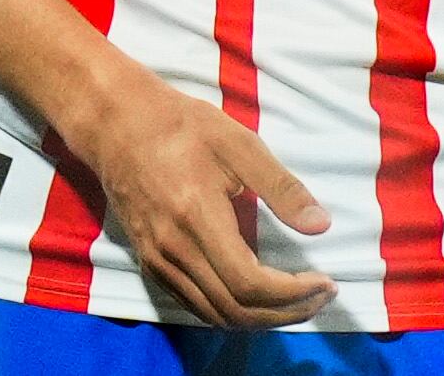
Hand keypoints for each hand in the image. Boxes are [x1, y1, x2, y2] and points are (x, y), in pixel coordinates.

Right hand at [67, 65, 336, 328]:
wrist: (117, 124)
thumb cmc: (180, 127)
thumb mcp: (238, 143)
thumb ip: (281, 187)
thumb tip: (321, 225)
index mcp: (197, 217)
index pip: (250, 283)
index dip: (294, 293)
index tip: (326, 281)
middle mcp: (173, 249)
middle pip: (236, 310)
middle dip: (287, 312)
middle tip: (321, 297)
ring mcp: (157, 260)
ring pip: (216, 316)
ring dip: (262, 319)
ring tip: (298, 301)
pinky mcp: (150, 263)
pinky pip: (196, 306)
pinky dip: (233, 313)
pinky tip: (258, 297)